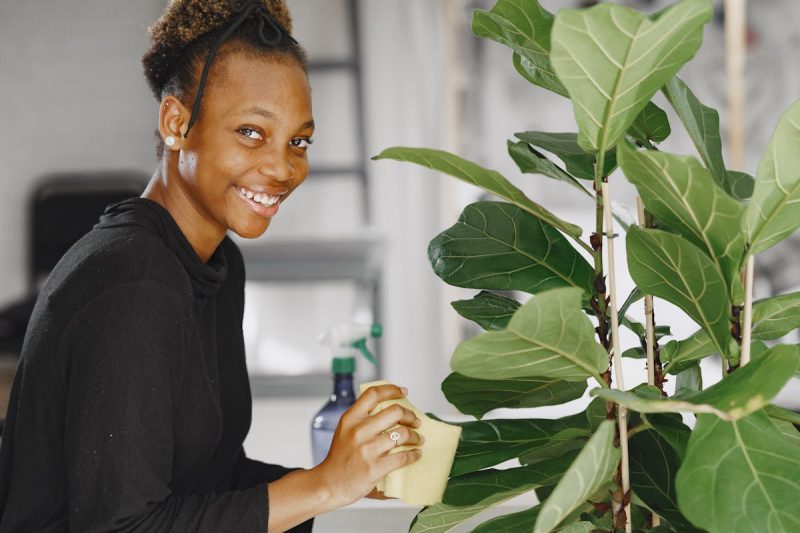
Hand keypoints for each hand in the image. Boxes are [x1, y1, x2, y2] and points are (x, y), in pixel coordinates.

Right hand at [312, 383, 422, 507]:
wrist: (329, 484)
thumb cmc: (340, 458)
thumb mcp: (344, 431)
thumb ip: (362, 419)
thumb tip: (391, 410)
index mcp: (350, 419)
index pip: (373, 394)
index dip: (392, 390)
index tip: (403, 392)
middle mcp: (358, 431)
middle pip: (395, 411)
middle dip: (410, 416)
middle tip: (415, 421)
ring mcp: (366, 450)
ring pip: (402, 434)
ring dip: (415, 436)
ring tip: (417, 439)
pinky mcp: (375, 468)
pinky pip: (403, 456)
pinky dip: (414, 454)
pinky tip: (415, 454)